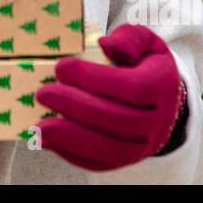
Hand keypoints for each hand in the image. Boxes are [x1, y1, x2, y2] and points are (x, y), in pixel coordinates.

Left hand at [35, 23, 187, 171]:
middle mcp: (158, 120)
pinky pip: (101, 164)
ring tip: (40, 126)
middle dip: (76, 107)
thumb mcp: (145, 42)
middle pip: (118, 120)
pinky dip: (72, 154)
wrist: (162, 101)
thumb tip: (105, 44)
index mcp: (163, 86)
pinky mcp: (127, 160)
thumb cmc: (144, 64)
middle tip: (43, 93)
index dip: (95, 79)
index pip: (132, 87)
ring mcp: (144, 145)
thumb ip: (129, 38)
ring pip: (110, 149)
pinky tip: (49, 140)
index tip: (62, 67)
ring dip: (71, 138)